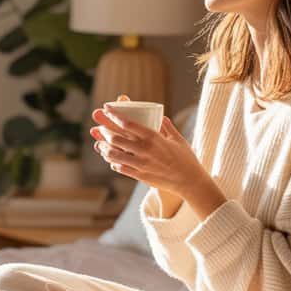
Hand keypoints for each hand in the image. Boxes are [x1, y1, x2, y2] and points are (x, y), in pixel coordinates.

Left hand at [90, 94, 207, 198]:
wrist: (189, 181)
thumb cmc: (185, 158)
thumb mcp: (177, 138)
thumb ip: (167, 126)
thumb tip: (160, 117)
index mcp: (153, 137)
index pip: (128, 123)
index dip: (114, 115)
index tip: (106, 109)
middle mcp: (145, 150)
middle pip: (116, 138)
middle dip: (105, 131)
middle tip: (101, 128)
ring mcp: (141, 164)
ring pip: (114, 155)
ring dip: (105, 148)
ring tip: (102, 144)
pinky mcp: (140, 176)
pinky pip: (120, 168)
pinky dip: (113, 163)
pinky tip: (111, 160)